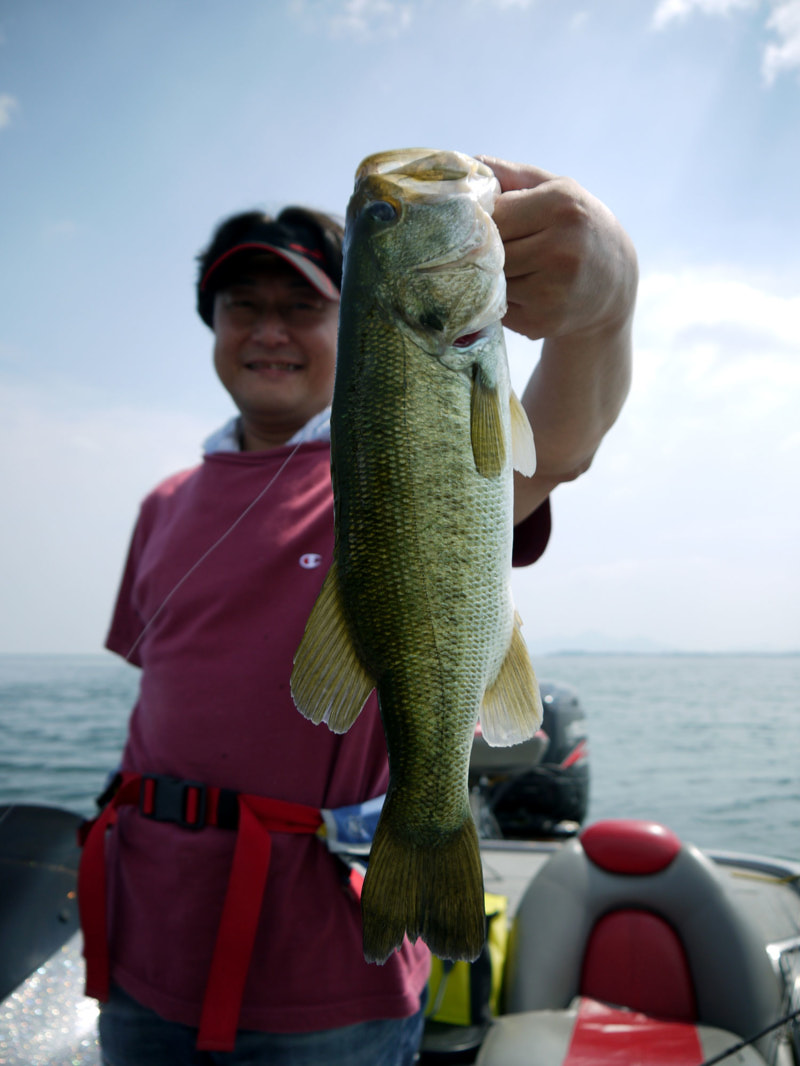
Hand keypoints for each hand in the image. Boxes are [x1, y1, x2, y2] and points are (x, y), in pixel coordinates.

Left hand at [477, 156, 637, 342]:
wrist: (614, 282)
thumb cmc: (577, 226)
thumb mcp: (557, 190)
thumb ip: (513, 175)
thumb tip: (470, 163)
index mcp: (561, 207)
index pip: (495, 214)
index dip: (483, 220)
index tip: (482, 223)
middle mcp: (560, 249)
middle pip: (491, 251)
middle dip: (487, 250)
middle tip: (492, 248)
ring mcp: (553, 290)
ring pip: (492, 281)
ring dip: (492, 277)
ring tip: (513, 268)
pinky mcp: (543, 322)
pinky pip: (500, 308)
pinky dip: (502, 300)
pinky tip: (522, 291)